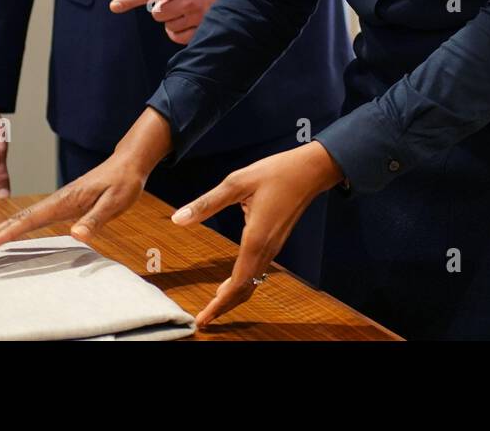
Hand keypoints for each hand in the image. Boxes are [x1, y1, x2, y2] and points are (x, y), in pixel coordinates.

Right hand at [0, 106, 172, 248]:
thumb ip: (95, 219)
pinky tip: (8, 233)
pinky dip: (15, 226)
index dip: (8, 233)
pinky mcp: (61, 205)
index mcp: (65, 200)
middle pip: (18, 217)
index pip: (31, 219)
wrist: (128, 163)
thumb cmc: (123, 182)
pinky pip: (33, 217)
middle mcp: (56, 200)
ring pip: (22, 217)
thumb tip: (77, 235)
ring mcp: (57, 202)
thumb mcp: (115, 202)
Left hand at [108, 0, 236, 44]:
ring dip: (169, 17)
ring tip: (185, 6)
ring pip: (166, 25)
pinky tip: (185, 19)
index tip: (113, 6)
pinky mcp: (203, 30)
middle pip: (156, 13)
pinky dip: (175, 30)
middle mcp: (187, 1)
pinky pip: (177, 36)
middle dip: (159, 6)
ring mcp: (196, 17)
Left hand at [170, 141, 344, 329]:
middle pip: (245, 289)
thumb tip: (178, 218)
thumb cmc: (276, 173)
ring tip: (214, 306)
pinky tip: (232, 282)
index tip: (203, 318)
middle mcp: (267, 249)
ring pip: (252, 282)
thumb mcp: (237, 182)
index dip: (219, 304)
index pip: (237, 283)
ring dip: (233, 297)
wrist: (310, 171)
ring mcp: (273, 247)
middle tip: (203, 319)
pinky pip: (258, 271)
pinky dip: (243, 283)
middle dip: (224, 307)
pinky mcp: (275, 242)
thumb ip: (207, 203)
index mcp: (256, 239)